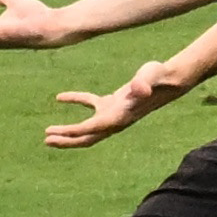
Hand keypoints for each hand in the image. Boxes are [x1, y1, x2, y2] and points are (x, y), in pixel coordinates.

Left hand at [45, 53, 192, 148]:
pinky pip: (90, 104)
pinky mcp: (113, 102)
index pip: (91, 128)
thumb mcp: (150, 75)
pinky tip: (60, 97)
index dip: (72, 132)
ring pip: (87, 128)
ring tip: (48, 134)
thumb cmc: (159, 76)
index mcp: (120, 116)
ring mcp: (114, 113)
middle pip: (87, 137)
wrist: (170, 78)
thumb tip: (139, 90)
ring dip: (68, 132)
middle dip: (67, 141)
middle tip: (46, 140)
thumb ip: (143, 82)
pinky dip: (75, 101)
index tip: (53, 132)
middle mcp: (115, 120)